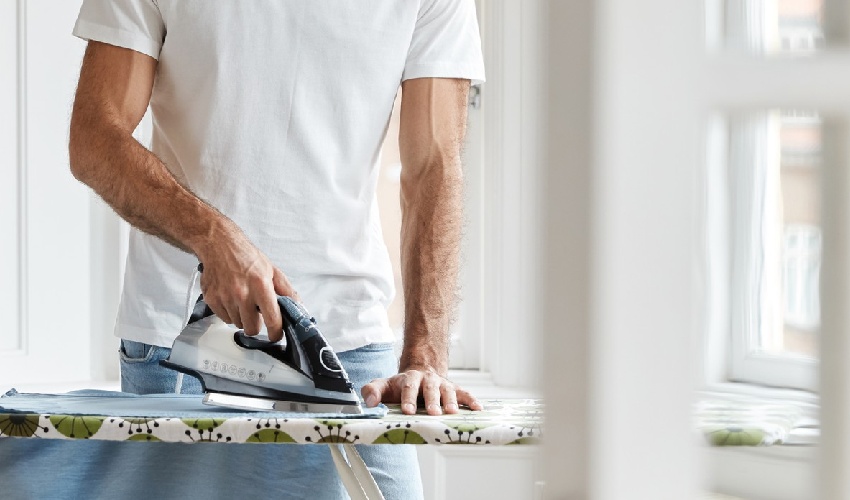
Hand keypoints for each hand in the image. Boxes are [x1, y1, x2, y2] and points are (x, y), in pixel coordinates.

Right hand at [197, 231, 297, 341]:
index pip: (272, 319)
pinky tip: (231, 299)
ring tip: (242, 300)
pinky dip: (229, 313)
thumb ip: (286, 290)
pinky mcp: (212, 299)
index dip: (276, 332)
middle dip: (257, 325)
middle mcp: (242, 293)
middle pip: (252, 328)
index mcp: (261, 285)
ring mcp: (225, 297)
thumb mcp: (272, 270)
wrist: (220, 245)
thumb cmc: (247, 257)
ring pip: (238, 323)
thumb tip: (298, 306)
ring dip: (242, 317)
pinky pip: (224, 318)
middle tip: (257, 313)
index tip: (276, 335)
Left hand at [361, 368, 482, 415]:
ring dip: (450, 401)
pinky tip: (477, 409)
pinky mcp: (453, 389)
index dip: (408, 398)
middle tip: (433, 412)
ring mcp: (441, 384)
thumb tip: (369, 402)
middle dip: (432, 400)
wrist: (419, 373)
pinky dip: (471, 400)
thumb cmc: (400, 386)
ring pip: (447, 390)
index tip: (407, 410)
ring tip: (452, 413)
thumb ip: (372, 391)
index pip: (408, 387)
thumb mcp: (383, 385)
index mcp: (409, 379)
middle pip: (430, 388)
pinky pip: (464, 393)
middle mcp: (427, 380)